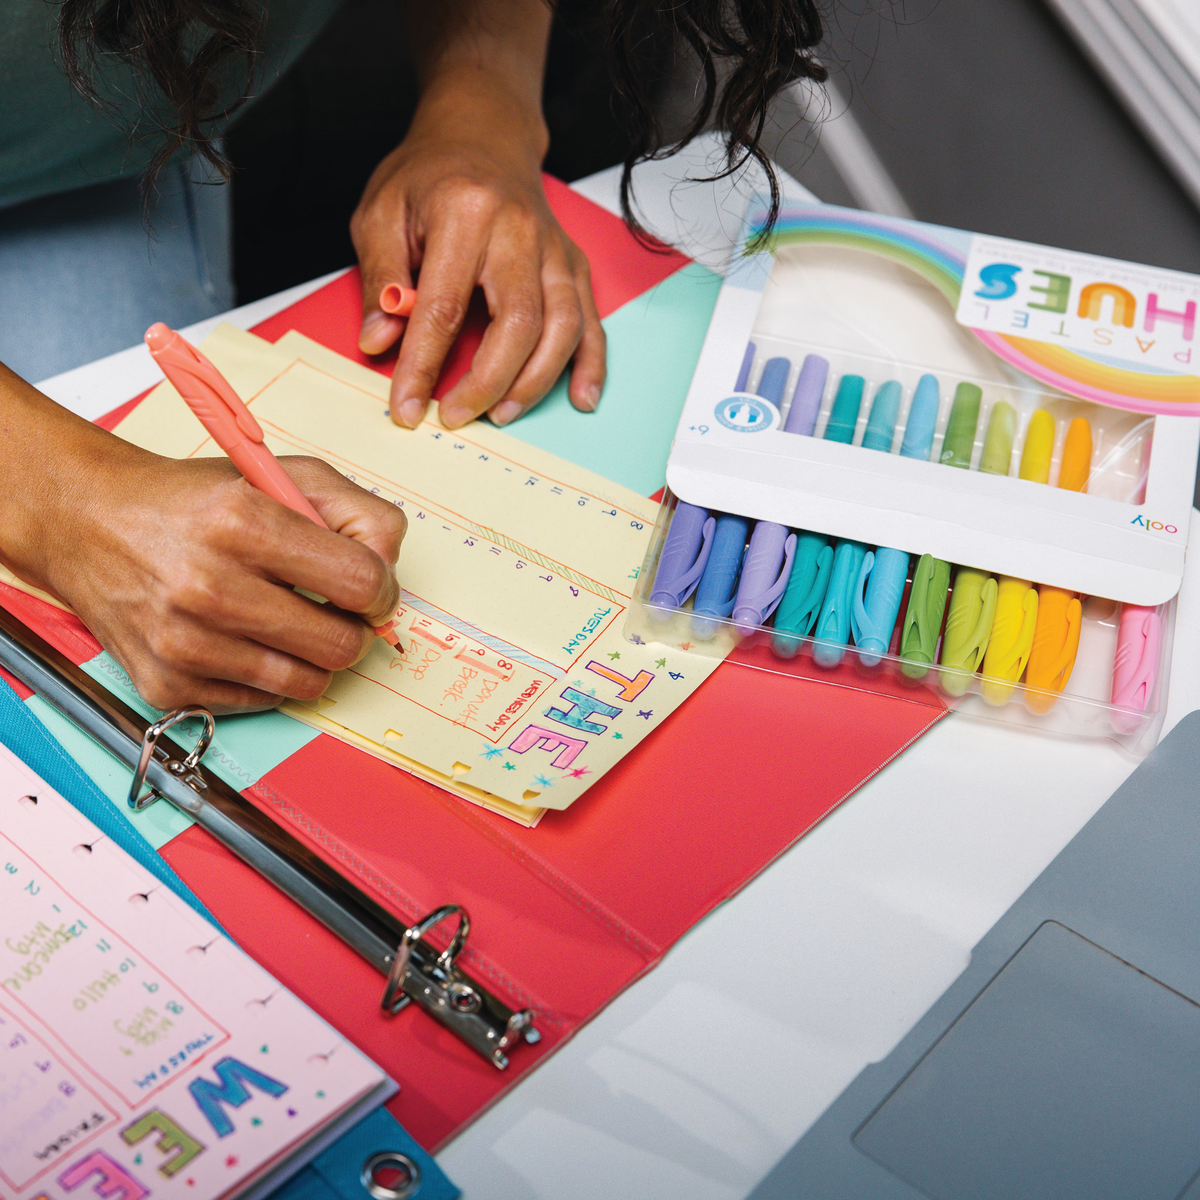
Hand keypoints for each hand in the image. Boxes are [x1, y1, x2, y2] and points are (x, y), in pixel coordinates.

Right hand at [37, 450, 405, 713]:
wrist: (88, 522)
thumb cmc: (193, 502)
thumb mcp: (282, 476)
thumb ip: (357, 511)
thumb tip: (390, 567)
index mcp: (243, 524)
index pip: (361, 582)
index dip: (380, 590)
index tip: (370, 589)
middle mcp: (208, 587)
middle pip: (341, 644)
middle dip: (353, 628)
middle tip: (333, 610)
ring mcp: (183, 644)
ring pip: (308, 683)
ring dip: (313, 656)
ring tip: (289, 621)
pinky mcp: (166, 685)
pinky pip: (261, 701)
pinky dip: (267, 675)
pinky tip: (244, 638)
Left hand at [351, 65, 605, 429]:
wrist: (482, 134)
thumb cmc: (429, 176)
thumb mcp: (381, 214)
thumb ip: (382, 279)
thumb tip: (380, 341)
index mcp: (465, 212)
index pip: (444, 306)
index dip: (424, 365)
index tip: (406, 407)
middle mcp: (520, 231)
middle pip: (517, 324)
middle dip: (487, 383)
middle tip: (455, 417)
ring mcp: (554, 248)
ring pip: (563, 327)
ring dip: (535, 382)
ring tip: (502, 414)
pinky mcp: (573, 263)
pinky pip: (592, 321)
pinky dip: (590, 364)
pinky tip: (581, 398)